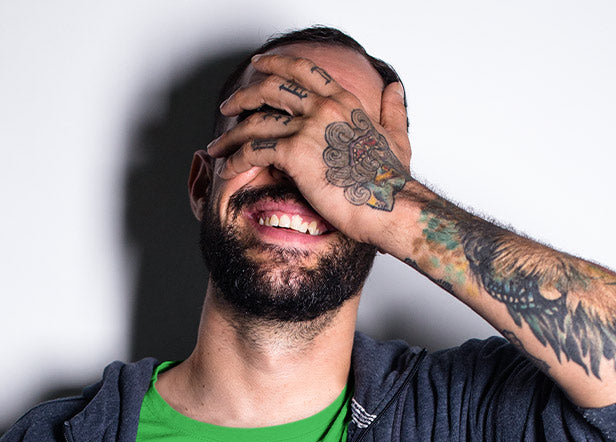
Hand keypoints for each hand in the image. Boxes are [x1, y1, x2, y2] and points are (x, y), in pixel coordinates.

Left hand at [207, 52, 411, 245]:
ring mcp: (308, 128)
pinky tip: (227, 168)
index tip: (258, 65)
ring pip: (256, 121)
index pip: (303, 70)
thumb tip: (394, 89)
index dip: (276, 64)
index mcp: (343, 100)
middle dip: (244, 95)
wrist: (389, 203)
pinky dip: (236, 159)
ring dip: (231, 134)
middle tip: (228, 105)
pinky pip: (254, 151)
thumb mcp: (397, 136)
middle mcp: (323, 106)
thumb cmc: (392, 179)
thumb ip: (393, 110)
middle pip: (271, 88)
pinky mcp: (295, 154)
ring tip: (218, 147)